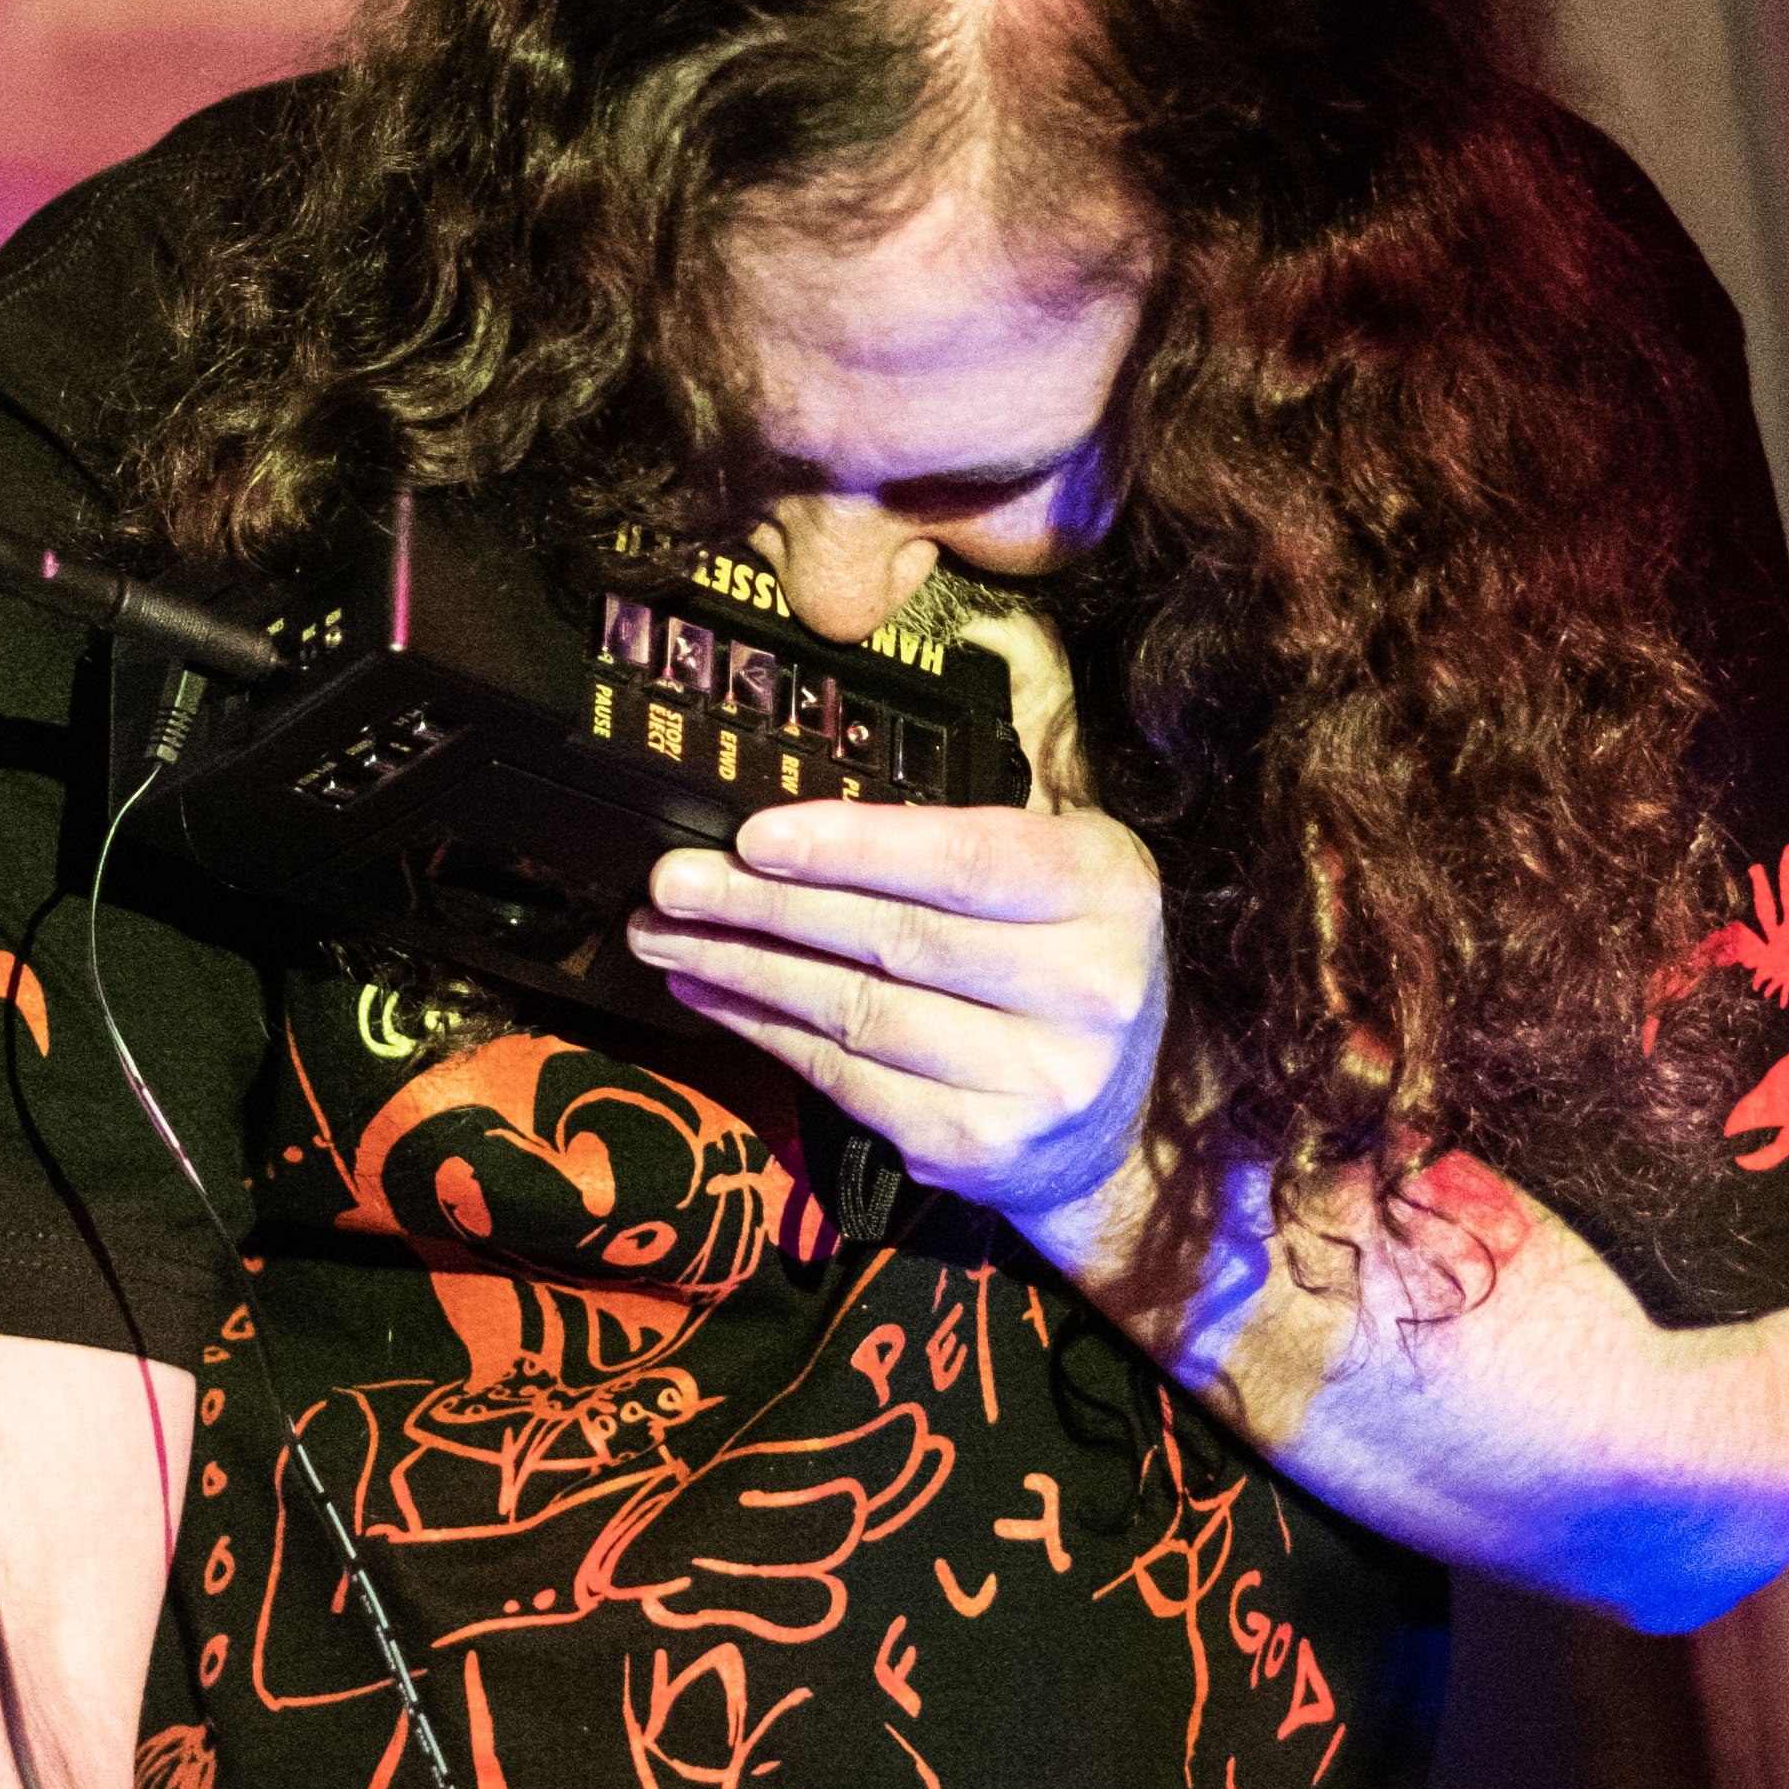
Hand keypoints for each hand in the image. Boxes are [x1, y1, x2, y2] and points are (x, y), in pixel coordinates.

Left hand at [625, 602, 1168, 1254]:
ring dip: (741, 970)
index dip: (854, 847)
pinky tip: (712, 993)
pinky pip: (843, 1081)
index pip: (968, 862)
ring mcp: (1029, 1081)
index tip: (755, 834)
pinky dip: (765, 1032)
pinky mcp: (972, 1147)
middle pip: (893, 940)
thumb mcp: (1083, 852)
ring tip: (662, 934)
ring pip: (853, 1014)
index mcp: (1108, 891)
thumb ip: (1023, 768)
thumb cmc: (1077, 953)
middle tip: (670, 880)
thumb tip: (984, 641)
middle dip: (763, 907)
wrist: (1126, 1125)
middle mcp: (1083, 990)